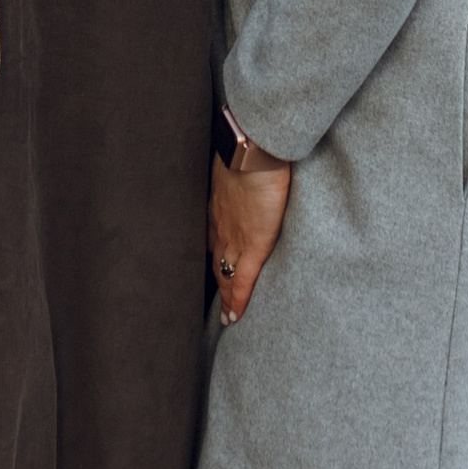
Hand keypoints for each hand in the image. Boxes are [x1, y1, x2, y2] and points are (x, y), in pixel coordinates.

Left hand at [210, 145, 291, 324]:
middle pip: (215, 262)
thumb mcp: (241, 165)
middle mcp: (221, 226)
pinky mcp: (252, 246)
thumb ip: (244, 175)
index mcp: (219, 208)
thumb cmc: (251, 152)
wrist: (253, 152)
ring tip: (226, 316)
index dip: (214, 258)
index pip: (213, 240)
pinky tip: (234, 317)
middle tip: (217, 303)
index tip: (214, 270)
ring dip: (224, 296)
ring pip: (225, 275)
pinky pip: (242, 281)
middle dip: (216, 283)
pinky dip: (237, 301)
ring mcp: (235, 238)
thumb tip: (252, 169)